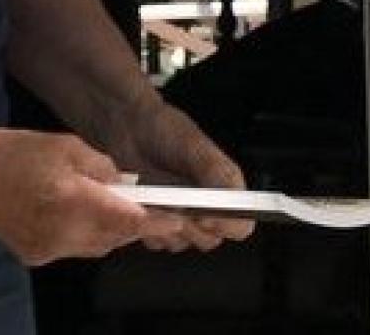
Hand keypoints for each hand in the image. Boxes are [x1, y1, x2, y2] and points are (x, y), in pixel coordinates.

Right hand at [0, 126, 167, 265]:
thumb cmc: (14, 151)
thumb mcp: (68, 145)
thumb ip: (103, 167)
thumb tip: (127, 185)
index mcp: (72, 202)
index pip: (128, 221)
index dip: (157, 222)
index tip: (178, 219)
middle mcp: (61, 234)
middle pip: (115, 238)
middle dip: (136, 225)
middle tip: (154, 209)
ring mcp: (46, 249)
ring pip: (97, 247)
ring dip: (113, 230)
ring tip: (118, 206)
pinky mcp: (35, 255)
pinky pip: (74, 249)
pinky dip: (88, 235)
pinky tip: (85, 213)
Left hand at [107, 99, 257, 249]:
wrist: (129, 127)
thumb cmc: (165, 130)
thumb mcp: (194, 145)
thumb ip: (215, 172)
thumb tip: (229, 203)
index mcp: (224, 188)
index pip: (240, 226)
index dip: (227, 227)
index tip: (206, 216)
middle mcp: (205, 206)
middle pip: (210, 240)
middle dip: (193, 228)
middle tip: (176, 205)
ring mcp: (179, 215)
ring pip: (181, 242)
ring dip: (167, 226)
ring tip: (155, 197)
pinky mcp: (155, 221)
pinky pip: (155, 240)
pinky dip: (148, 226)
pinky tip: (143, 202)